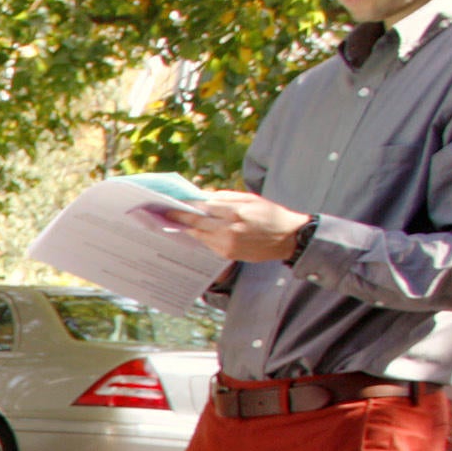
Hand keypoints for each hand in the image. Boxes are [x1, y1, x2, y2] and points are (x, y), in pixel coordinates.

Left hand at [173, 190, 311, 264]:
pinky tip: (191, 232)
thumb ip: (226, 198)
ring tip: (173, 222)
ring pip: (200, 234)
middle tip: (162, 213)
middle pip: (197, 222)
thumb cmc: (270, 214)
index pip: (203, 207)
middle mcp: (230, 228)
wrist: (289, 237)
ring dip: (186, 228)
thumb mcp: (251, 199)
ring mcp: (228, 243)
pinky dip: (200, 236)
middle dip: (179, 218)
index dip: (185, 206)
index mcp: (236, 211)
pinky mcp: (228, 254)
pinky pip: (208, 243)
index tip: (170, 203)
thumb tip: (203, 196)